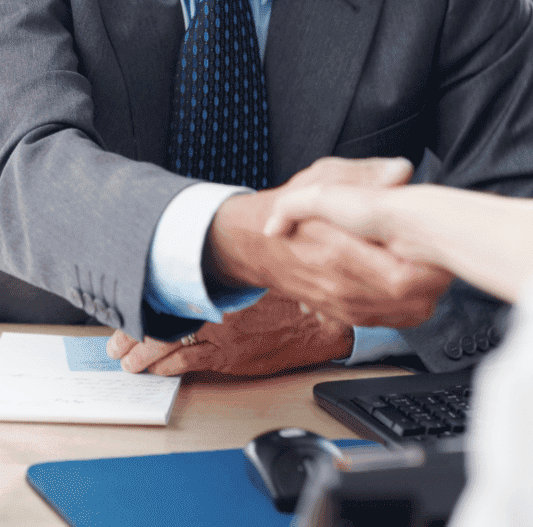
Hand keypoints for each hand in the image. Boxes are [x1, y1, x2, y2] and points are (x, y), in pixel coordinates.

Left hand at [107, 291, 354, 376]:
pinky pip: (187, 363)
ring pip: (167, 344)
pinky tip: (157, 371)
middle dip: (133, 333)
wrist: (316, 323)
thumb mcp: (255, 273)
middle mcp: (215, 307)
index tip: (128, 303)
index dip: (144, 299)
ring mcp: (219, 333)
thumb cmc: (289, 297)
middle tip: (115, 342)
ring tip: (128, 362)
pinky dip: (166, 368)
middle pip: (161, 318)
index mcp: (220, 283)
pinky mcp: (227, 357)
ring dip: (142, 355)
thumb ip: (227, 270)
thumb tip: (201, 261)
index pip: (169, 289)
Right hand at [208, 156, 450, 327]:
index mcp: (339, 250)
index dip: (430, 266)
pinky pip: (393, 320)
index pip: (399, 276)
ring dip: (430, 290)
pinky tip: (414, 279)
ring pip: (407, 314)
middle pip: (411, 299)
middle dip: (438, 277)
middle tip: (444, 249)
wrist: (258, 246)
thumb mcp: (324, 177)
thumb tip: (401, 171)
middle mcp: (342, 286)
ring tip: (430, 261)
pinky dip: (413, 303)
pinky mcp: (347, 315)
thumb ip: (364, 175)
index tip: (440, 242)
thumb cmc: (294, 209)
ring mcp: (345, 306)